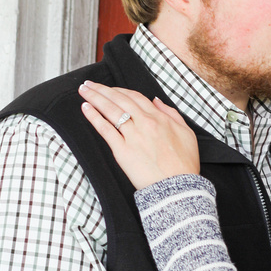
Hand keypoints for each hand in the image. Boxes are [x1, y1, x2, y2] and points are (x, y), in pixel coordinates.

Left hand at [79, 81, 199, 188]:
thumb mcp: (187, 133)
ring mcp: (133, 136)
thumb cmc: (183, 164)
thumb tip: (156, 101)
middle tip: (89, 83)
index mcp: (159, 118)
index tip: (109, 88)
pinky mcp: (122, 151)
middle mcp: (144, 123)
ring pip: (111, 110)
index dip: (120, 90)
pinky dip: (94, 117)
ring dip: (95, 97)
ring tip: (83, 90)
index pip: (135, 97)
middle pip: (120, 99)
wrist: (178, 187)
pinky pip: (106, 129)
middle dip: (102, 89)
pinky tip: (86, 108)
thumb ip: (172, 114)